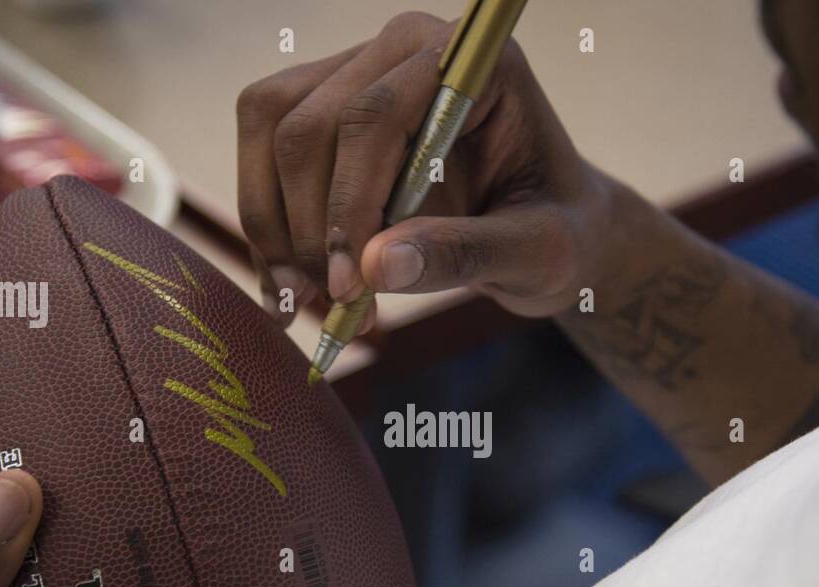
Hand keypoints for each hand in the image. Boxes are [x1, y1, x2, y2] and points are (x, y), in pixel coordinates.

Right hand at [236, 10, 614, 327]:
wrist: (546, 229)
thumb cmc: (555, 233)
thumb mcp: (534, 255)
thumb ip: (463, 254)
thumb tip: (375, 267)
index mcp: (469, 63)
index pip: (373, 116)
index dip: (347, 202)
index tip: (349, 285)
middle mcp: (403, 49)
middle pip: (306, 124)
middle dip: (308, 226)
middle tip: (332, 305)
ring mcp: (356, 70)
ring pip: (269, 130)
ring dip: (273, 225)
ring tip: (301, 301)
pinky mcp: (323, 107)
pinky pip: (263, 153)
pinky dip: (268, 225)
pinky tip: (290, 287)